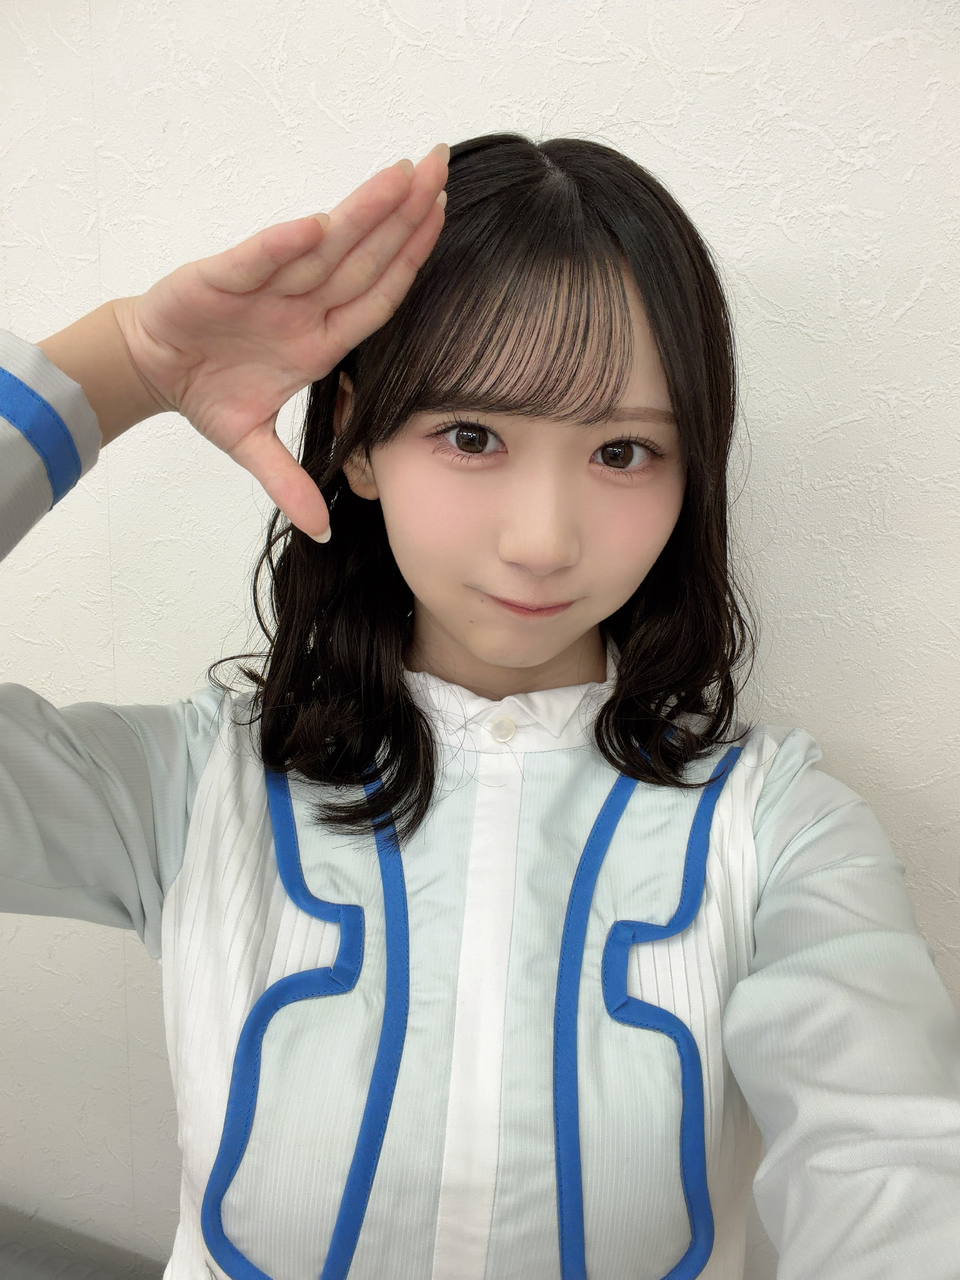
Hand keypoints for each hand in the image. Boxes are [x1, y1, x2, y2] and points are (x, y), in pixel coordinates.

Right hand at [115, 144, 448, 538]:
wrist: (151, 370)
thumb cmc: (208, 391)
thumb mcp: (251, 445)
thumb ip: (288, 482)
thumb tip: (320, 533)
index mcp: (319, 339)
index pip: (380, 296)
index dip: (413, 261)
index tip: (445, 220)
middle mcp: (302, 305)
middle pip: (364, 257)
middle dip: (405, 214)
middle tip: (443, 165)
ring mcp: (266, 289)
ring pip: (323, 246)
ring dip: (362, 212)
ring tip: (403, 174)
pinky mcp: (222, 280)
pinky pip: (259, 260)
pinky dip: (285, 244)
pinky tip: (318, 223)